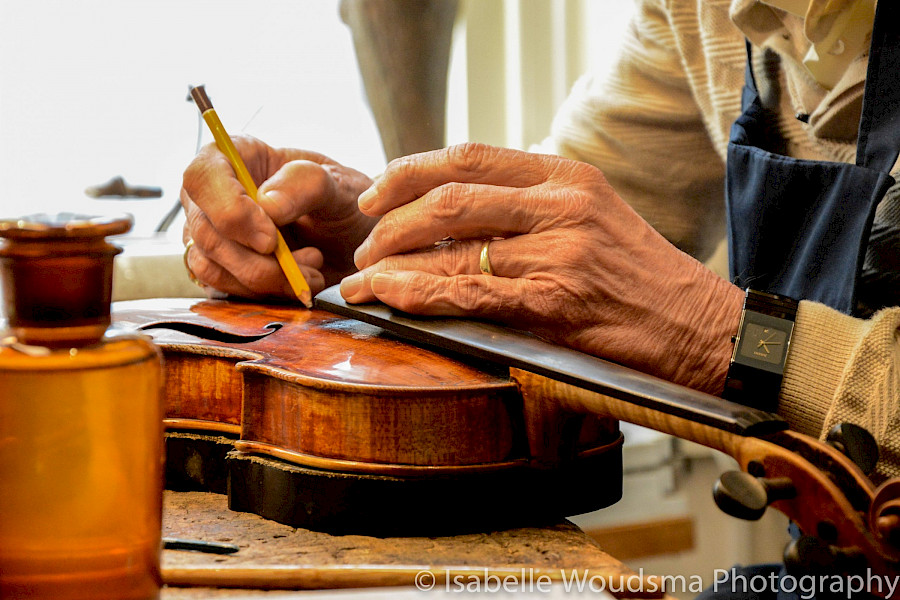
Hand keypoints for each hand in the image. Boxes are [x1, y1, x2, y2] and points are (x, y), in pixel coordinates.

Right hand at [181, 135, 376, 298]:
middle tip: (311, 260)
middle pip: (206, 231)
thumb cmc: (343, 201)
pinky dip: (262, 294)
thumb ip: (306, 185)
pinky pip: (221, 288)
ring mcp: (211, 232)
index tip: (271, 239)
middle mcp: (213, 194)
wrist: (354, 239)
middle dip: (257, 260)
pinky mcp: (220, 267)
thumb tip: (266, 204)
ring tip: (312, 270)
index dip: (229, 211)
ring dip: (264, 280)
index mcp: (234, 156)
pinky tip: (297, 283)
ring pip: (209, 266)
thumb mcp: (338, 185)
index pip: (202, 177)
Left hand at [339, 143, 743, 393]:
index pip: (468, 157)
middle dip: (389, 224)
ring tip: (364, 280)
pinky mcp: (555, 303)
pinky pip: (469, 293)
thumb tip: (455, 208)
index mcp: (566, 176)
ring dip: (393, 265)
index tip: (373, 195)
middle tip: (364, 248)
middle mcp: (561, 205)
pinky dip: (418, 295)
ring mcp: (559, 253)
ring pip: (451, 248)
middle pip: (449, 199)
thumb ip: (532, 204)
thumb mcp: (595, 214)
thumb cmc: (640, 276)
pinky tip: (389, 299)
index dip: (407, 172)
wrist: (699, 326)